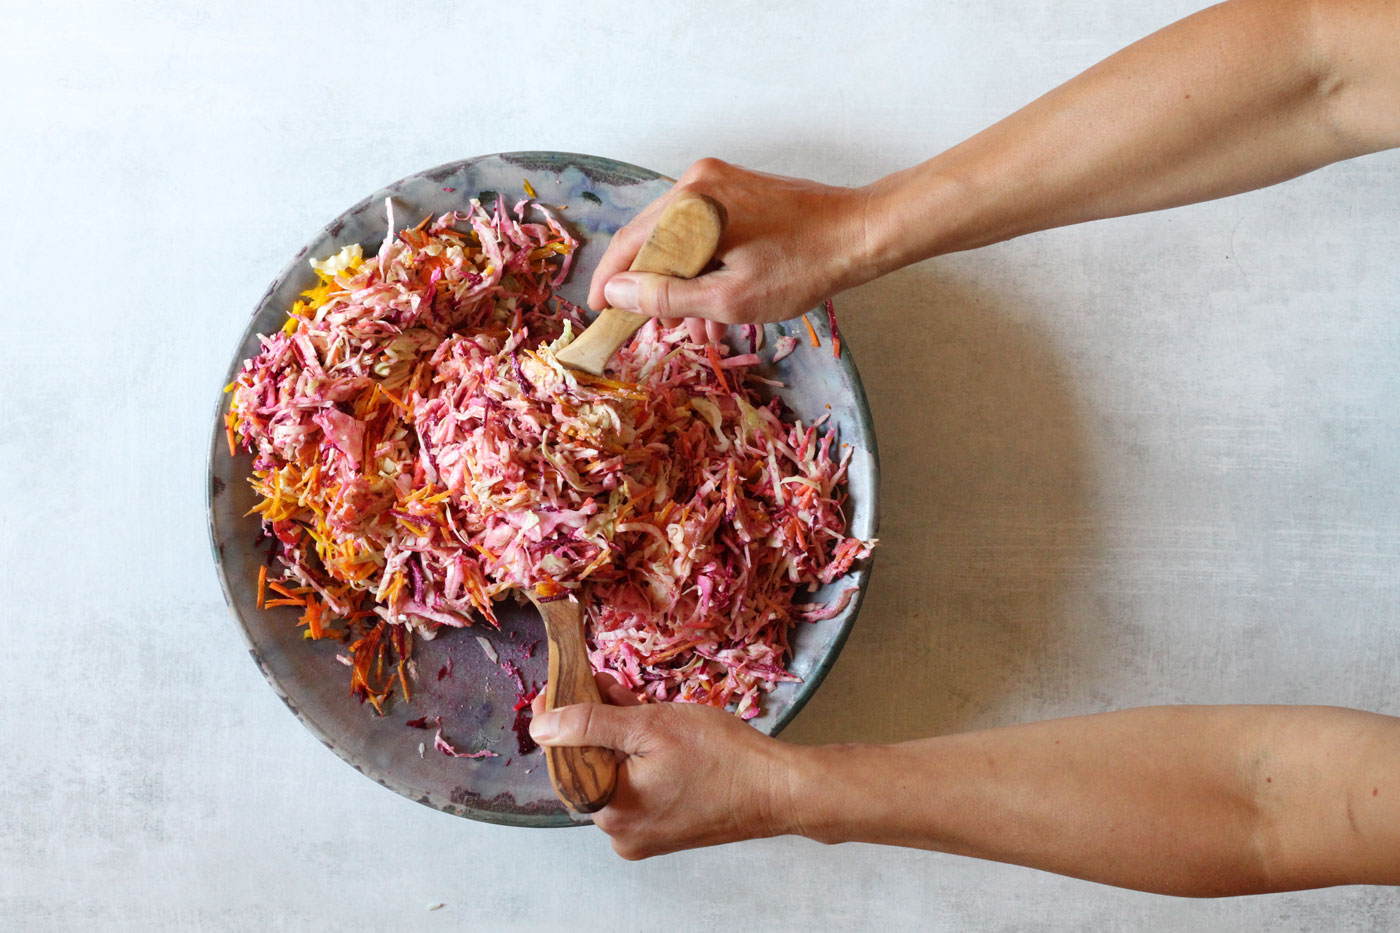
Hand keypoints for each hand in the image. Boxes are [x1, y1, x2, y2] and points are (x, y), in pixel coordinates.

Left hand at [530, 672, 802, 858]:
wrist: (779, 789)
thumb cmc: (723, 756)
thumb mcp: (652, 725)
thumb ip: (591, 724)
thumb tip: (539, 725)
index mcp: (612, 813)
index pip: (566, 760)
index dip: (561, 718)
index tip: (556, 686)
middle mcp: (621, 834)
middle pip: (592, 766)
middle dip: (596, 721)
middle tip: (606, 681)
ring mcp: (645, 835)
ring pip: (616, 773)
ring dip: (619, 734)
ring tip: (631, 697)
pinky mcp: (665, 829)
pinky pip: (638, 787)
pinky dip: (640, 756)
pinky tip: (652, 725)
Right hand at [586, 158, 871, 343]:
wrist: (859, 234)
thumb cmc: (802, 268)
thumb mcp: (729, 297)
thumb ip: (666, 297)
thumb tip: (615, 294)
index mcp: (691, 203)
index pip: (629, 243)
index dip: (609, 282)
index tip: (599, 313)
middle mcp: (698, 181)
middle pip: (649, 239)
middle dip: (648, 288)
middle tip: (652, 328)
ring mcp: (718, 181)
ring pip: (676, 237)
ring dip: (678, 282)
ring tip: (693, 328)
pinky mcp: (735, 189)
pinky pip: (700, 229)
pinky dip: (699, 264)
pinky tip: (712, 303)